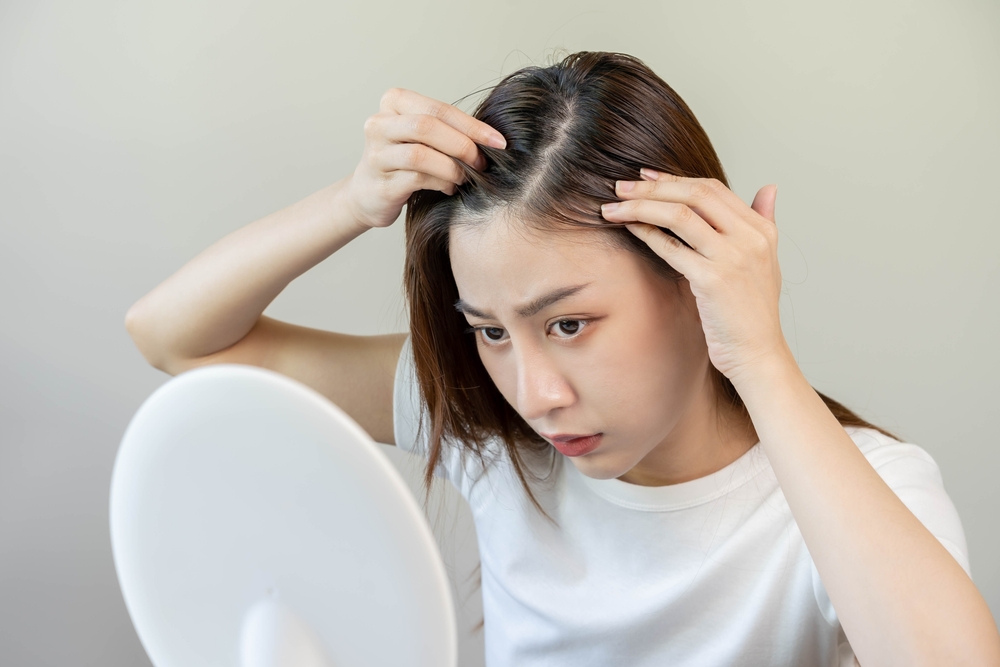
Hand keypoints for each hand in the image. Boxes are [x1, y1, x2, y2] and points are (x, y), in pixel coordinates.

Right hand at [346, 87, 506, 229]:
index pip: (438, 109)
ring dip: (452, 168)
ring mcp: (375, 154)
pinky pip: (417, 179)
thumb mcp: (423, 137)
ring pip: (420, 155)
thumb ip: (448, 130)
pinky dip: (441, 183)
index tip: (499, 142)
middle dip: (462, 145)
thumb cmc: (404, 161)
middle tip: (482, 162)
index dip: (471, 125)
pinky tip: (450, 188)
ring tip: (466, 177)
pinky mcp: (380, 183)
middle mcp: (379, 124)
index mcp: (394, 102)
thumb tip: (493, 139)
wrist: (369, 194)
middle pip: (427, 126)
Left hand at [600, 169, 786, 383]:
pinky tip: (628, 229)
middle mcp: (750, 238)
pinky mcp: (712, 280)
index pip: (713, 188)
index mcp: (762, 229)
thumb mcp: (766, 260)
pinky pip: (671, 247)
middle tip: (621, 187)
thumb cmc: (753, 312)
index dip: (675, 179)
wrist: (757, 354)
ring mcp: (732, 258)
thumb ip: (764, 220)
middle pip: (695, 193)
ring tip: (614, 208)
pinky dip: (646, 233)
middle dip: (653, 187)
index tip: (646, 177)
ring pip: (680, 214)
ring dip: (641, 206)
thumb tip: (768, 187)